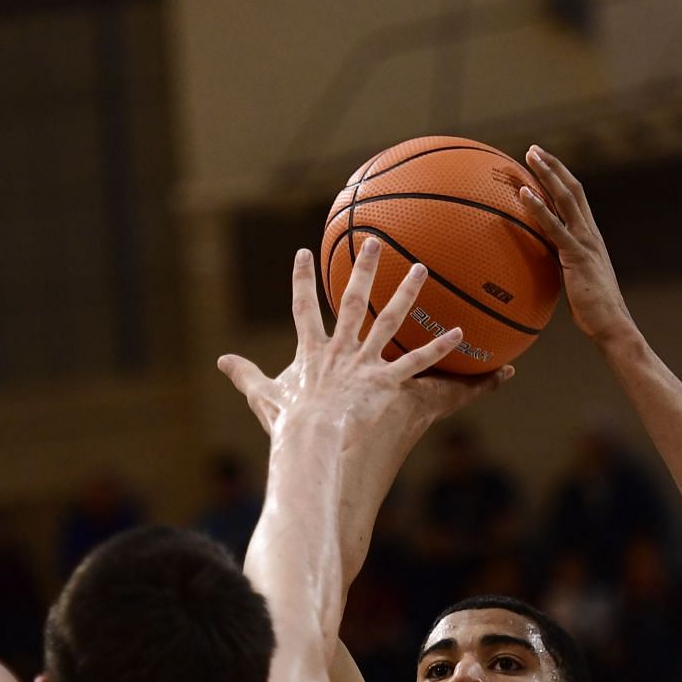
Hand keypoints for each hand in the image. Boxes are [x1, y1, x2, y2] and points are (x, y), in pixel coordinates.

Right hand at [219, 239, 512, 447]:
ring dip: (406, 293)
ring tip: (420, 267)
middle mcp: (340, 349)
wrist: (308, 440)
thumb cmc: (286, 423)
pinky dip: (438, 348)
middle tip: (374, 240)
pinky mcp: (384, 382)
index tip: (303, 253)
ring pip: (389, 320)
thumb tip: (222, 361)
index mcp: (311, 351)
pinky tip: (460, 333)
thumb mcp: (262, 395)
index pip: (303, 308)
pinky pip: (416, 362)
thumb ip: (244, 375)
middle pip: (353, 301)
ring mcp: (363, 363)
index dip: (302, 280)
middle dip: (363, 269)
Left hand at [518, 146, 634, 344]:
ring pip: (565, 199)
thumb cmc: (593, 311)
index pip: (576, 200)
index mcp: (591, 238)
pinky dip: (538, 208)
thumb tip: (544, 267)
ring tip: (529, 156)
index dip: (561, 179)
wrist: (612, 325)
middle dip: (552, 167)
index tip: (545, 163)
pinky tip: (523, 194)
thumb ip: (563, 268)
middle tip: (533, 149)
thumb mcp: (575, 283)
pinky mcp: (577, 256)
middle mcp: (590, 234)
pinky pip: (555, 227)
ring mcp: (585, 242)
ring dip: (547, 174)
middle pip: (572, 190)